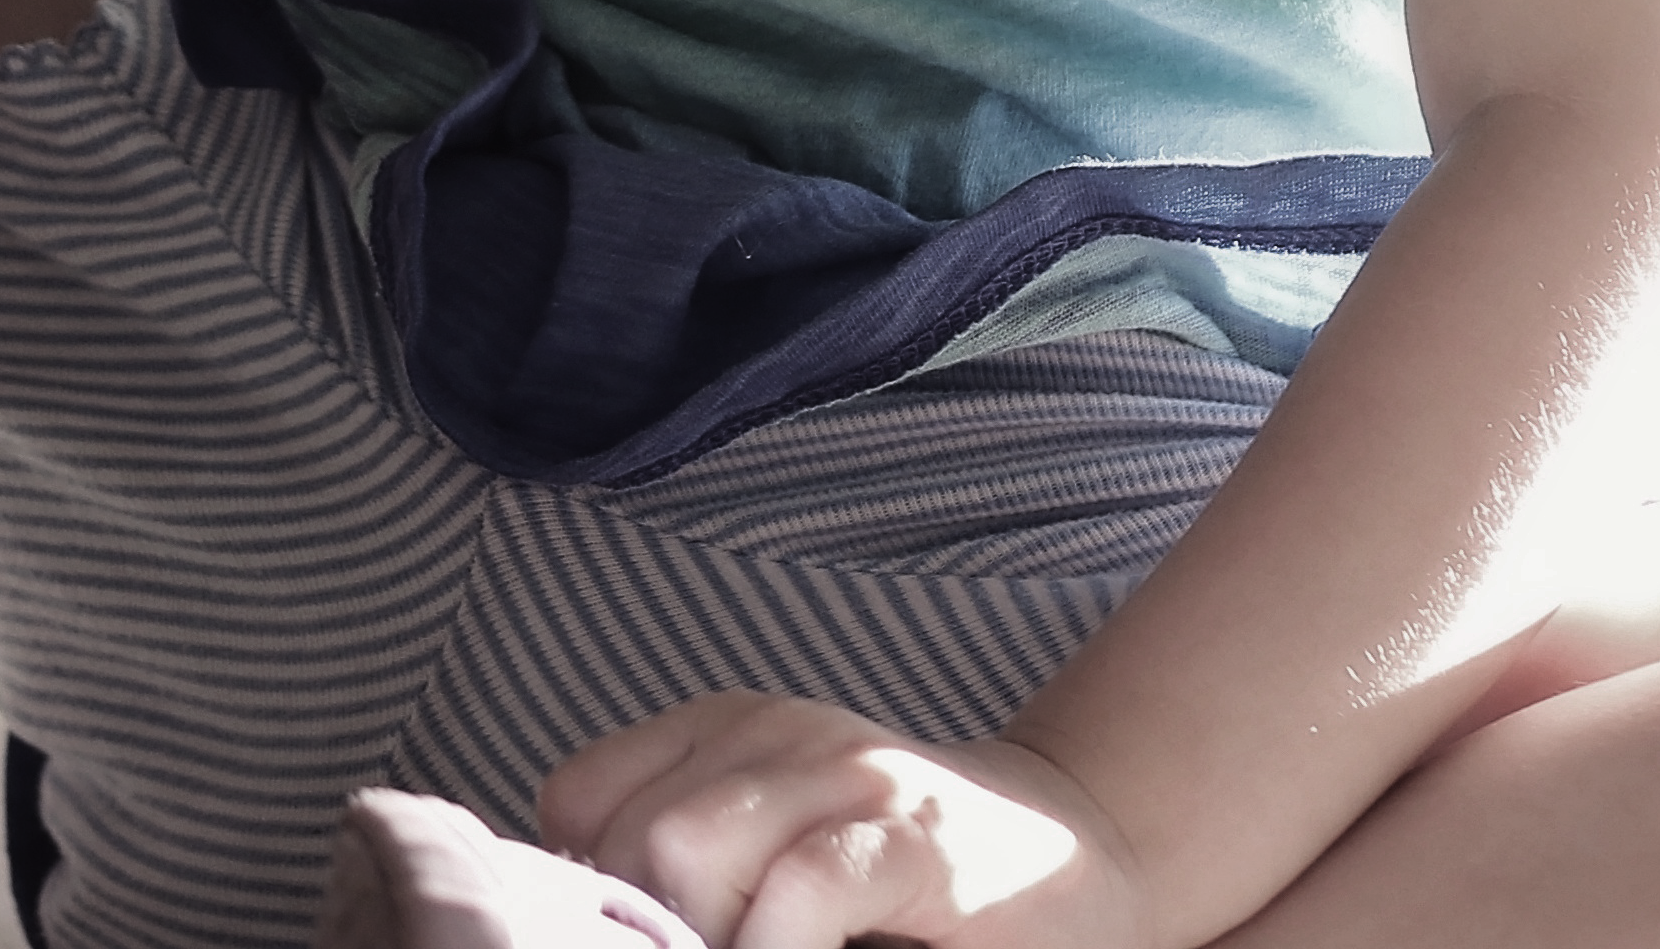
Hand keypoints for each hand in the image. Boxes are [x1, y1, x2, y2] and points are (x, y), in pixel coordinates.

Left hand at [537, 696, 1149, 948]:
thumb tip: (592, 923)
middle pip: (636, 832)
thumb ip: (695, 870)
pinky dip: (779, 945)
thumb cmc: (909, 885)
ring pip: (694, 845)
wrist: (1078, 856)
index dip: (586, 888)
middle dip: (650, 926)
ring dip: (705, 934)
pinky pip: (805, 886)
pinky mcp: (916, 837)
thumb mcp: (776, 852)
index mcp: (721, 733)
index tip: (628, 940)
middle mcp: (773, 733)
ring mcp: (847, 775)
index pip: (581, 799)